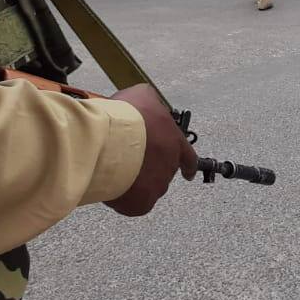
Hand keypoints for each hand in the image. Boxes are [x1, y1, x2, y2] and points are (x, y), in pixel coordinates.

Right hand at [105, 85, 197, 216]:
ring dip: (135, 181)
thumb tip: (148, 103)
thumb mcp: (142, 95)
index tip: (189, 173)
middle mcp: (170, 167)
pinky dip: (124, 197)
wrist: (110, 140)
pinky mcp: (142, 204)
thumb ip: (149, 101)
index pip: (188, 156)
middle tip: (129, 160)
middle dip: (149, 168)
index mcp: (176, 143)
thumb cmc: (127, 117)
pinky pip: (134, 203)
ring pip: (147, 188)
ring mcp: (158, 187)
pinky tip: (112, 184)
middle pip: (162, 172)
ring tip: (115, 169)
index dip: (187, 164)